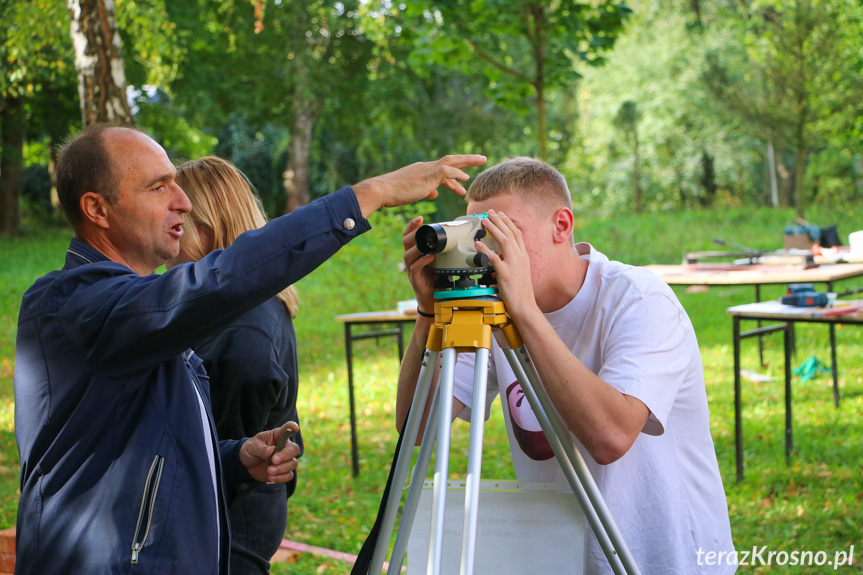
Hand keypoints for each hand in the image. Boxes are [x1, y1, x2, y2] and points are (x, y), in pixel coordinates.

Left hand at [239, 421, 299, 483]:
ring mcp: (285, 460)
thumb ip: (262, 448)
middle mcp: (284, 447)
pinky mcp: (283, 472)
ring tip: (269, 470)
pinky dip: (281, 477)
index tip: (294, 428)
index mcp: (277, 436)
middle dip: (286, 455)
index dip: (292, 427)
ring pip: (293, 464)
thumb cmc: (250, 450)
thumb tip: (272, 451)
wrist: (246, 465)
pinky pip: (289, 475)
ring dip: (282, 469)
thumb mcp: (252, 446)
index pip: (287, 429)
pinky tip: (271, 477)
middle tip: (274, 460)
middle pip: (294, 449)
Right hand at [352, 155, 486, 217]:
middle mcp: (426, 167)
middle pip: (451, 160)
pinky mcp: (428, 175)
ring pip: (452, 162)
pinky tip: (465, 178)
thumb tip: (434, 193)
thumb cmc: (393, 194)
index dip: (454, 175)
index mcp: (422, 171)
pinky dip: (457, 174)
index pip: (442, 170)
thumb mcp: (412, 193)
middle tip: (481, 159)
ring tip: (481, 161)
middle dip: (467, 160)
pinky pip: (447, 171)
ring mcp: (427, 169)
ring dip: (467, 161)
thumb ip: (425, 191)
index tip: (463, 179)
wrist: (381, 190)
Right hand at [402, 216, 436, 314]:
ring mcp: (412, 271)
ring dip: (416, 247)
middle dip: (412, 232)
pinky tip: (430, 257)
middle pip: (406, 243)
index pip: (410, 237)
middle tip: (421, 225)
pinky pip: (415, 268)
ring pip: (408, 255)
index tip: (420, 218)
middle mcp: (412, 261)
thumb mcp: (442, 263)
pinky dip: (422, 261)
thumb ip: (444, 252)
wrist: (435, 301)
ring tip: (425, 242)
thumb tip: (457, 239)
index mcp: (417, 254)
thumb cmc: (438, 281)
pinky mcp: (415, 280)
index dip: (412, 227)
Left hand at [474, 210, 539, 320]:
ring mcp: (514, 265)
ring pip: (504, 242)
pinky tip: (477, 245)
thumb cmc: (520, 292)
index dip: (508, 223)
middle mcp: (520, 258)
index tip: (500, 214)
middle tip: (490, 212)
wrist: (525, 307)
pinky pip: (494, 259)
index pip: (517, 234)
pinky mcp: (506, 274)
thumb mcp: (518, 272)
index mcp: (523, 256)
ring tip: (484, 222)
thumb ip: (510, 261)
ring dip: (493, 230)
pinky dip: (485, 250)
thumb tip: (499, 255)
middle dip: (499, 221)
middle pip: (510, 234)